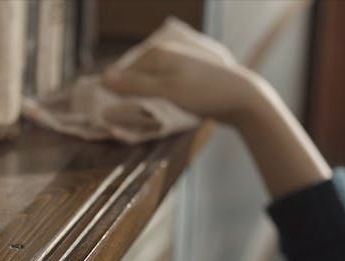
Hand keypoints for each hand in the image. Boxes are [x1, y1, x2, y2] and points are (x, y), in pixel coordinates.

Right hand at [102, 41, 263, 125]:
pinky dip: (156, 103)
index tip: (111, 119)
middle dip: (129, 101)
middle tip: (131, 123)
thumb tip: (103, 78)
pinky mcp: (181, 78)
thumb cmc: (203, 92)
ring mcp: (172, 66)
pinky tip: (162, 114)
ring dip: (143, 105)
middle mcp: (162, 55)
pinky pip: (158, 91)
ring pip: (145, 88)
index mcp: (155, 53)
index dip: (114, 97)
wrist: (241, 98)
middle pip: (132, 81)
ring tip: (149, 120)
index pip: (120, 75)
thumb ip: (134, 85)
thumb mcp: (165, 90)